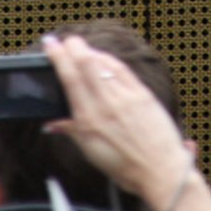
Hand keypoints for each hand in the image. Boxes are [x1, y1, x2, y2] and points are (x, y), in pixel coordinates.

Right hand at [42, 35, 192, 210]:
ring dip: (89, 51)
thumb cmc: (126, 167)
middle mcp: (105, 105)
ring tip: (81, 48)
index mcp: (88, 121)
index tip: (51, 45)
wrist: (160, 170)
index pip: (69, 79)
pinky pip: (122, 69)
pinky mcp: (142, 94)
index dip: (58, 57)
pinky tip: (103, 57)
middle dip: (72, 46)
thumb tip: (51, 123)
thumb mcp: (91, 153)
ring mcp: (125, 97)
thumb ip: (71, 131)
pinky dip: (109, 60)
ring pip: (102, 63)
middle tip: (64, 40)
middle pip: (85, 63)